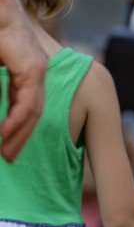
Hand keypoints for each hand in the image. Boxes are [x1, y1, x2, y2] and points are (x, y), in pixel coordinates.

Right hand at [0, 10, 45, 162]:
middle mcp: (36, 73)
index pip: (26, 107)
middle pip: (33, 115)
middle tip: (9, 157)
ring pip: (32, 113)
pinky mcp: (32, 68)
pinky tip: (4, 133)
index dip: (17, 129)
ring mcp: (37, 70)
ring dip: (19, 134)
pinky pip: (27, 103)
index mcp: (25, 71)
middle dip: (20, 138)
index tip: (6, 146)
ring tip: (6, 152)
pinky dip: (17, 120)